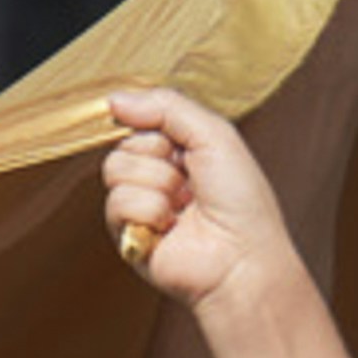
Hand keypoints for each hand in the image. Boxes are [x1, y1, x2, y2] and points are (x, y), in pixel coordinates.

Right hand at [96, 82, 307, 317]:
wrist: (241, 258)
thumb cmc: (241, 202)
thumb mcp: (214, 134)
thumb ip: (166, 106)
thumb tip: (116, 99)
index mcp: (180, 151)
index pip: (141, 120)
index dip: (156, 126)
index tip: (181, 144)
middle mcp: (158, 176)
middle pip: (124, 144)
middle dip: (159, 158)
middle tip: (189, 182)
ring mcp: (140, 205)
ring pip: (116, 170)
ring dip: (158, 186)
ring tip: (183, 207)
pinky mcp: (127, 234)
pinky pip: (116, 202)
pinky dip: (149, 211)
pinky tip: (169, 228)